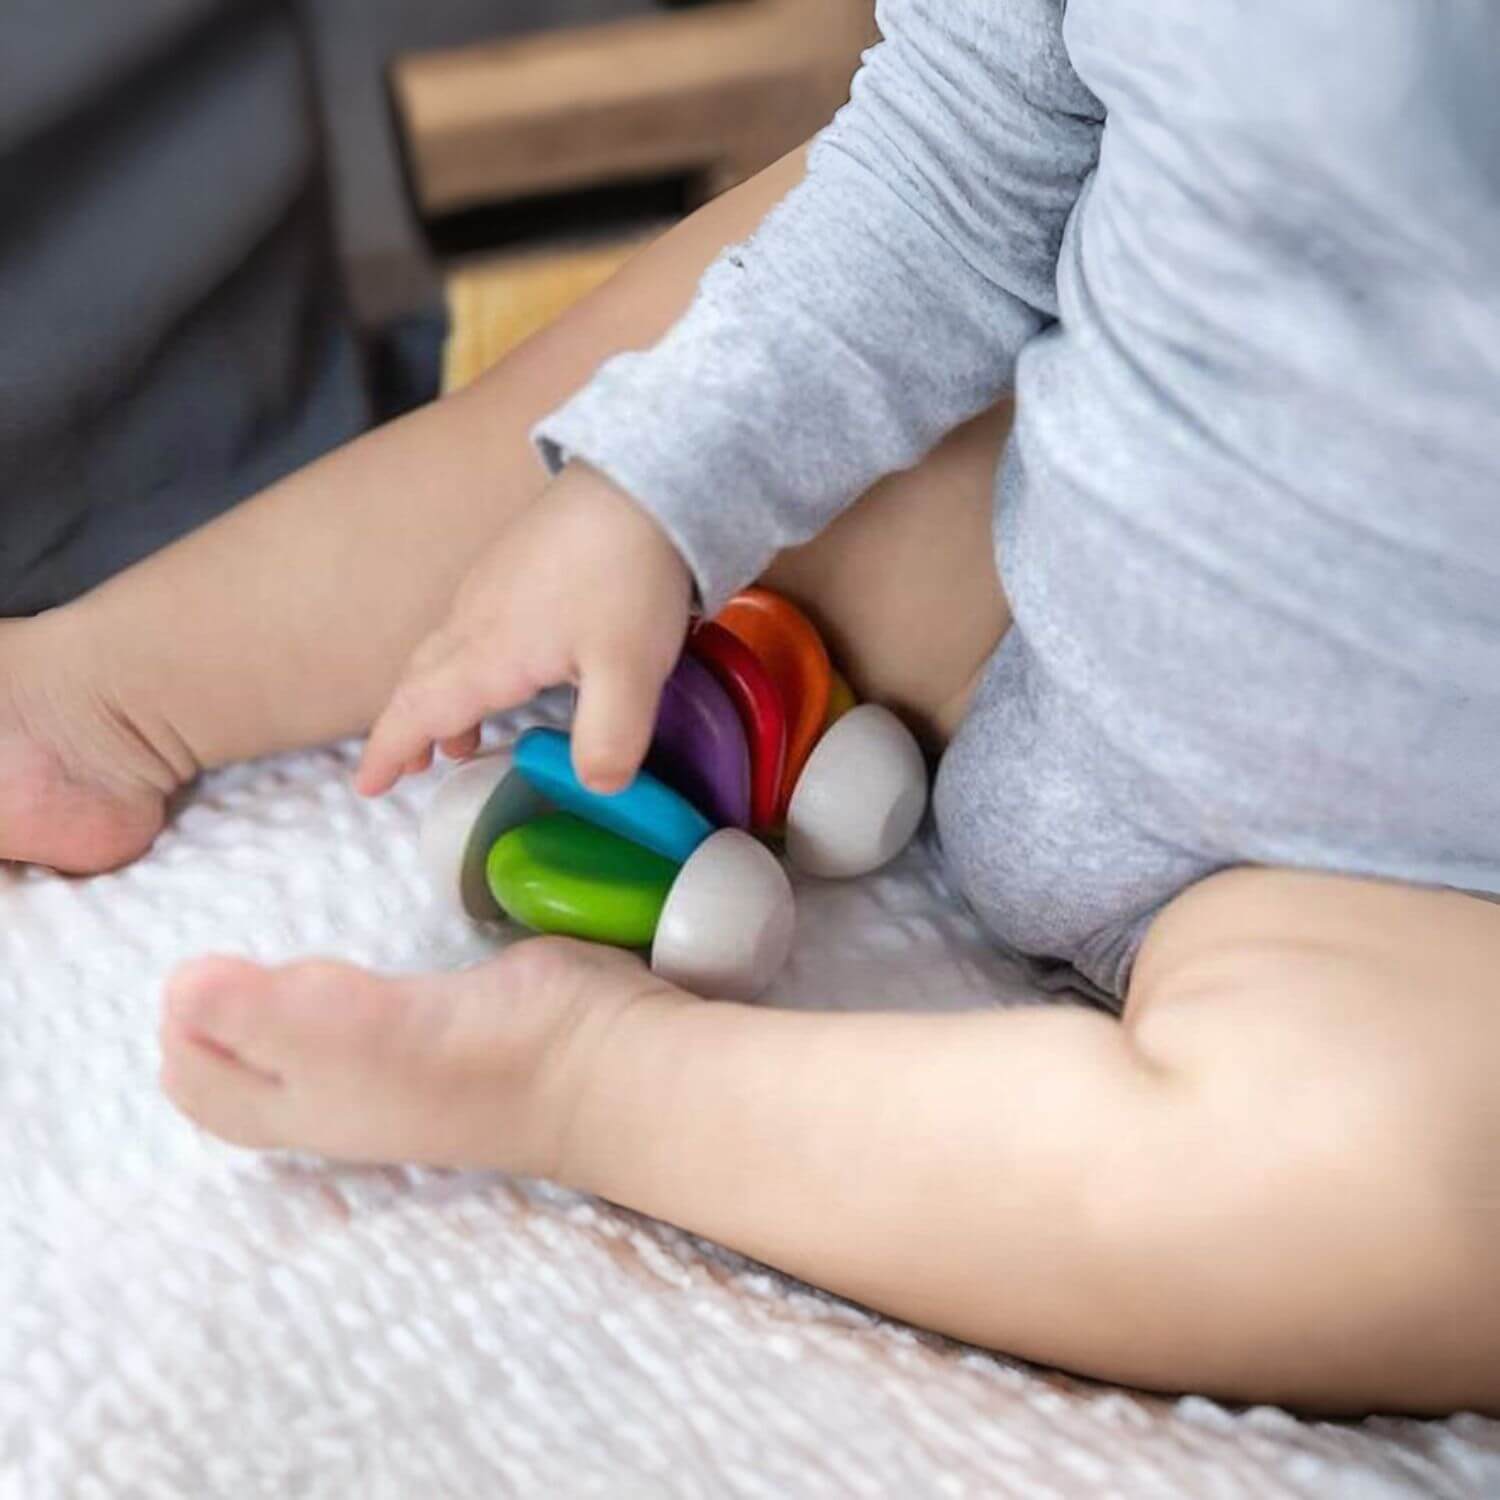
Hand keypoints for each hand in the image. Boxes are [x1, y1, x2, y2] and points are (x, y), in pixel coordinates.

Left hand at [160, 936, 688, 1175]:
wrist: (601, 1059)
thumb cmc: (480, 1058)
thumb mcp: (361, 1038)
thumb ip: (267, 1015)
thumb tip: (174, 986)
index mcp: (304, 1110)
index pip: (200, 1078)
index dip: (185, 1023)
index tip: (209, 960)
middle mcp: (336, 1093)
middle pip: (238, 1058)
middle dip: (216, 1005)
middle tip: (239, 951)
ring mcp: (389, 1058)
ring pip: (295, 1028)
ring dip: (270, 991)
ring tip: (275, 953)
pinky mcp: (435, 1019)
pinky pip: (355, 1003)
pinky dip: (332, 978)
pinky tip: (351, 955)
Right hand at [357, 463, 692, 796]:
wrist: (641, 479)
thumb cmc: (628, 572)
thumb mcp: (630, 670)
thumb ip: (610, 738)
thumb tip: (598, 789)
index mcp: (488, 651)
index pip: (418, 710)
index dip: (388, 751)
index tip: (366, 785)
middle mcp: (475, 618)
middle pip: (420, 681)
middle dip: (406, 728)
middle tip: (404, 768)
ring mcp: (491, 586)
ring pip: (444, 653)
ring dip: (439, 698)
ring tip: (459, 737)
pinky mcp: (515, 565)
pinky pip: (469, 627)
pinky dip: (466, 665)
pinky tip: (506, 670)